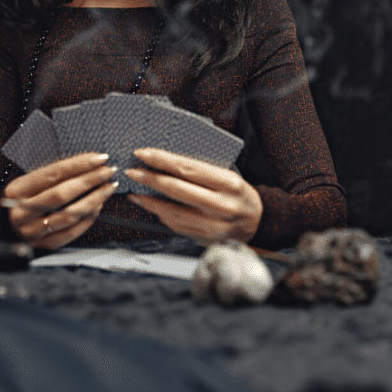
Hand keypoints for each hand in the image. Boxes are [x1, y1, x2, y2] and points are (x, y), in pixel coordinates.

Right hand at [3, 153, 117, 249]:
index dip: (79, 164)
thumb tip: (88, 163)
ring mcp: (32, 231)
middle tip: (109, 171)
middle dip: (90, 180)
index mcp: (17, 190)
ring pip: (69, 214)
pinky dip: (87, 219)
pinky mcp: (43, 246)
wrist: (3, 229)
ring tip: (108, 188)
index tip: (99, 158)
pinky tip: (98, 206)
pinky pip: (71, 232)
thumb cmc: (23, 200)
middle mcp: (22, 211)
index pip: (53, 173)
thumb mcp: (27, 183)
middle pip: (62, 194)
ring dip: (94, 199)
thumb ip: (51, 175)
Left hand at [125, 148, 262, 244]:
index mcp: (228, 183)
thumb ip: (203, 169)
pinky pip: (177, 225)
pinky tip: (149, 204)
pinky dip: (160, 214)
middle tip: (132, 171)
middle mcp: (221, 205)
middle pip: (177, 189)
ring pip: (173, 211)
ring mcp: (214, 225)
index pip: (188, 168)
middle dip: (150, 178)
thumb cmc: (239, 193)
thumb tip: (167, 159)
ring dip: (149, 199)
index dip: (162, 160)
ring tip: (135, 189)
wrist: (258, 222)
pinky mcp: (206, 238)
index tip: (144, 153)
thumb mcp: (229, 174)